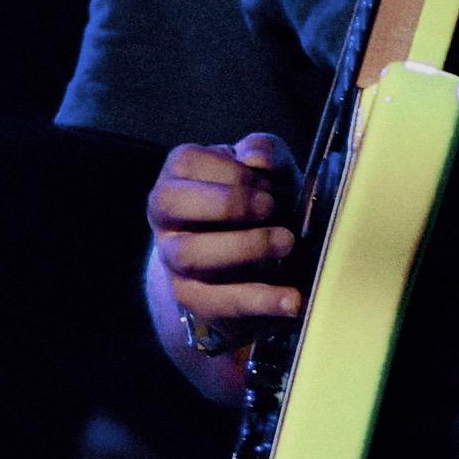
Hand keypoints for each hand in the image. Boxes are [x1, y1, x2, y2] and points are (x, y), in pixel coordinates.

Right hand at [145, 131, 299, 404]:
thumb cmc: (260, 210)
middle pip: (169, 203)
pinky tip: (292, 298)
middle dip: (226, 203)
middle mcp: (167, 221)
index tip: (268, 184)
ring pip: (190, 254)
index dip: (230, 172)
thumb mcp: (269, 176)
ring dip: (244, 247)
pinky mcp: (197, 303)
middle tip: (272, 207)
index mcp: (179, 180)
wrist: (254, 269)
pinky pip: (220, 303)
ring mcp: (175, 264)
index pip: (185, 164)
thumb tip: (256, 157)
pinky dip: (260, 300)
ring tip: (286, 243)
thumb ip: (266, 154)